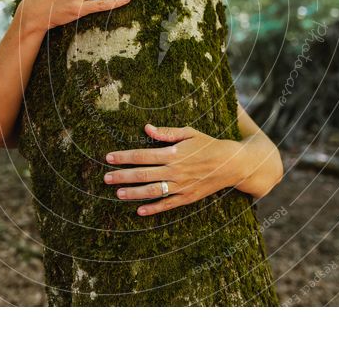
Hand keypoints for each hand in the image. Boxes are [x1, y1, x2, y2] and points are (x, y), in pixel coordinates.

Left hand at [103, 124, 243, 215]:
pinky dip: (153, 209)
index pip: (142, 155)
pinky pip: (167, 205)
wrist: (232, 164)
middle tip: (106, 178)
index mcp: (173, 153)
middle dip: (122, 176)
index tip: (109, 158)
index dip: (124, 157)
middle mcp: (175, 171)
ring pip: (152, 191)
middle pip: (142, 174)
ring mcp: (181, 186)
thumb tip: (146, 127)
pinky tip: (139, 211)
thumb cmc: (208, 144)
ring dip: (133, 193)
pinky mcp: (187, 197)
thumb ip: (166, 132)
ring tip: (118, 193)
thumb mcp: (189, 132)